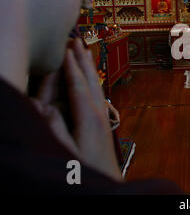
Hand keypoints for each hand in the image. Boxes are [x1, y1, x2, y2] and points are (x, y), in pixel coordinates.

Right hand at [33, 38, 122, 181]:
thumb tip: (44, 105)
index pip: (78, 85)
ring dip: (89, 67)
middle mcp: (99, 113)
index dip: (70, 66)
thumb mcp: (65, 152)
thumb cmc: (85, 172)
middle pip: (90, 80)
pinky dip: (92, 81)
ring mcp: (103, 118)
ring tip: (85, 52)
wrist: (109, 186)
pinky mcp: (104, 124)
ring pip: (96, 86)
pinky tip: (90, 80)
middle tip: (77, 40)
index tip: (65, 48)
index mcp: (89, 117)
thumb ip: (55, 128)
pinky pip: (98, 94)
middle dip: (82, 59)